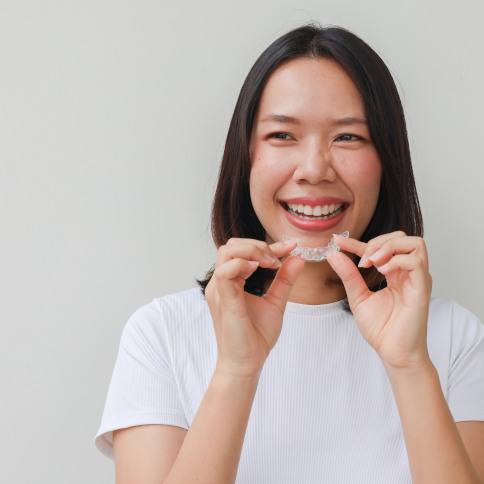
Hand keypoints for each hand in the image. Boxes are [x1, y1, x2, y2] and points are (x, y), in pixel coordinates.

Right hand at [205, 238, 304, 377]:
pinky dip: (243, 265)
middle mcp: (221, 282)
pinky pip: (226, 272)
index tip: (291, 246)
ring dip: (252, 251)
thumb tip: (297, 258)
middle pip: (232, 245)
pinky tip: (258, 270)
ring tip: (270, 263)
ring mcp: (219, 289)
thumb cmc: (256, 336)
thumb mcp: (275, 301)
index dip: (269, 245)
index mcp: (231, 281)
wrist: (246, 363)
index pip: (244, 252)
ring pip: (227, 252)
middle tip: (276, 259)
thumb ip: (284, 280)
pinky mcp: (223, 299)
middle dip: (257, 245)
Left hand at [326, 230, 432, 370]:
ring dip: (389, 247)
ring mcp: (417, 279)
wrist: (393, 353)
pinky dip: (396, 261)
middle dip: (378, 241)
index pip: (379, 248)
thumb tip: (333, 254)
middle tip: (362, 259)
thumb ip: (348, 275)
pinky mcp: (422, 288)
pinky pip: (415, 262)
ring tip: (371, 263)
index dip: (357, 242)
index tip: (337, 241)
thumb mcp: (358, 297)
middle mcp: (409, 273)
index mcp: (395, 273)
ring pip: (415, 244)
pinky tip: (382, 272)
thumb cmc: (381, 329)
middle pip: (402, 237)